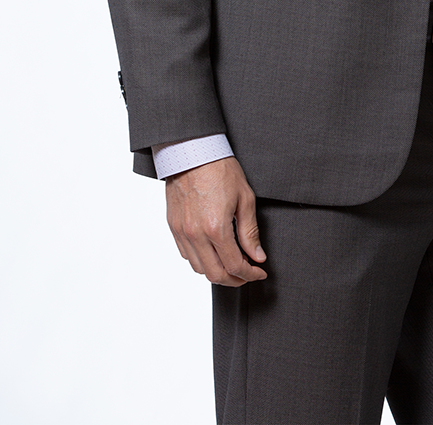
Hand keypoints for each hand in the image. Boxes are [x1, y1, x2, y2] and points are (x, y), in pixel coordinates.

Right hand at [165, 156, 266, 285]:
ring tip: (230, 264)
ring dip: (216, 272)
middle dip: (234, 280)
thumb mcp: (244, 198)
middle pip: (215, 275)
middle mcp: (195, 234)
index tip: (260, 272)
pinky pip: (186, 254)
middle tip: (246, 274)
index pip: (235, 265)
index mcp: (216, 228)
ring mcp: (181, 231)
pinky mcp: (172, 226)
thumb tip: (257, 256)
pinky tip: (212, 252)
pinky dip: (200, 260)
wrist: (192, 150)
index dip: (250, 274)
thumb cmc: (220, 169)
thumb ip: (250, 232)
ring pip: (198, 268)